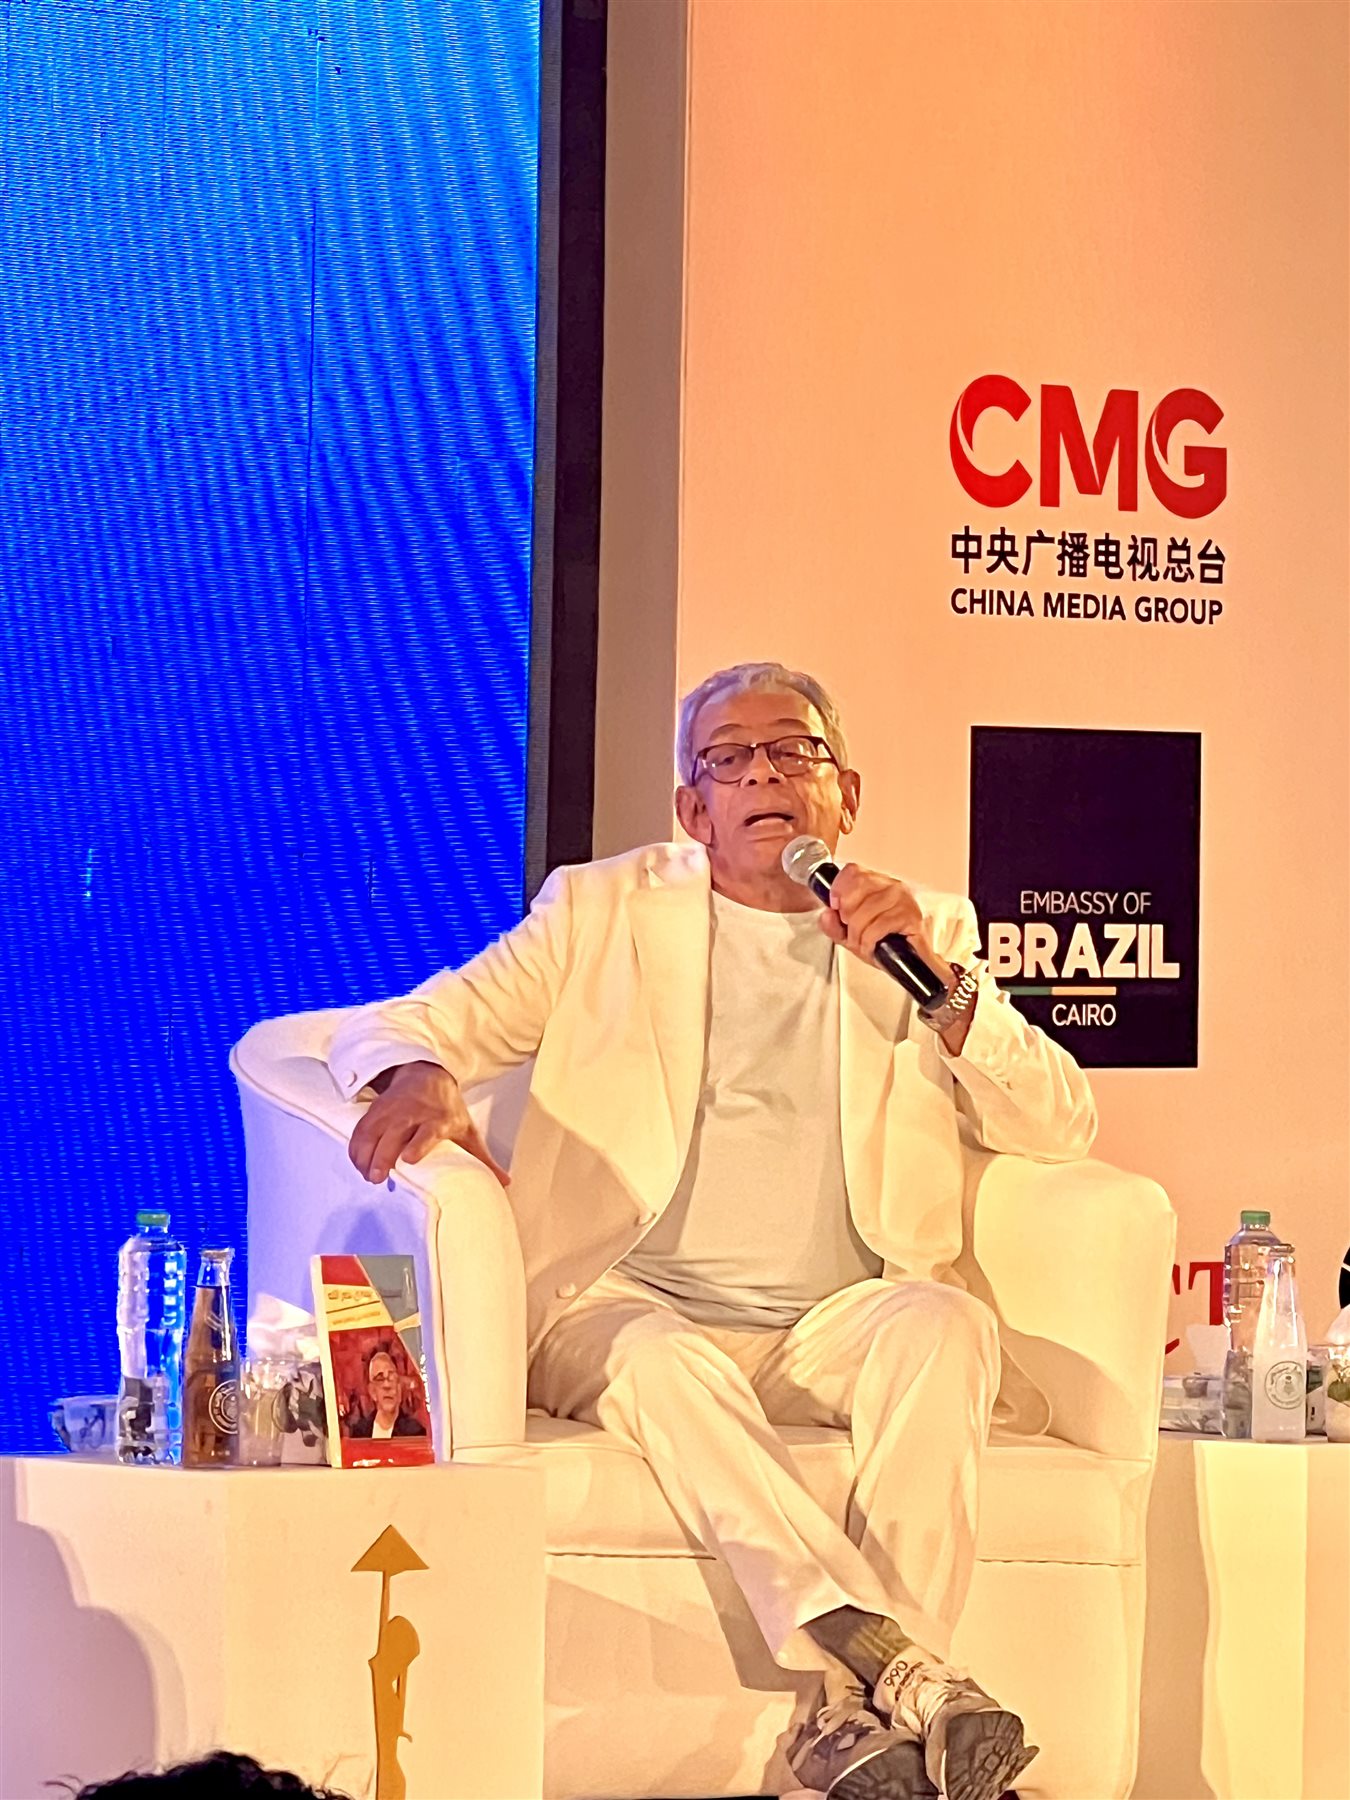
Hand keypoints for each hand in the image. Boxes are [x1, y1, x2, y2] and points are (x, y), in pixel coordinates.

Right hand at [347, 1061, 509, 1186]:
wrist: (427, 1075)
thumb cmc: (447, 1108)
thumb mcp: (467, 1129)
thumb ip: (482, 1157)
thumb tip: (505, 1182)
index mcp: (438, 1118)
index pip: (428, 1132)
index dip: (417, 1144)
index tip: (408, 1159)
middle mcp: (413, 1112)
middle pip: (394, 1133)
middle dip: (383, 1155)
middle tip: (377, 1177)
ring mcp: (392, 1110)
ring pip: (373, 1131)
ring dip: (365, 1154)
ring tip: (367, 1175)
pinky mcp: (376, 1110)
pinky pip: (361, 1130)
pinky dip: (356, 1147)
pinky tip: (358, 1163)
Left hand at [817, 862, 949, 980]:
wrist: (911, 966)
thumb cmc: (885, 946)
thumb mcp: (851, 936)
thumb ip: (833, 926)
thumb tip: (826, 914)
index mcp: (878, 884)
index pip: (853, 871)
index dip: (839, 889)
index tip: (836, 908)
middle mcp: (892, 886)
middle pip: (857, 887)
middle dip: (847, 915)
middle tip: (852, 932)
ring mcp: (903, 899)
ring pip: (865, 911)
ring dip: (858, 934)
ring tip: (863, 944)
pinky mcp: (911, 916)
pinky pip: (878, 927)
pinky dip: (869, 942)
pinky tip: (872, 948)